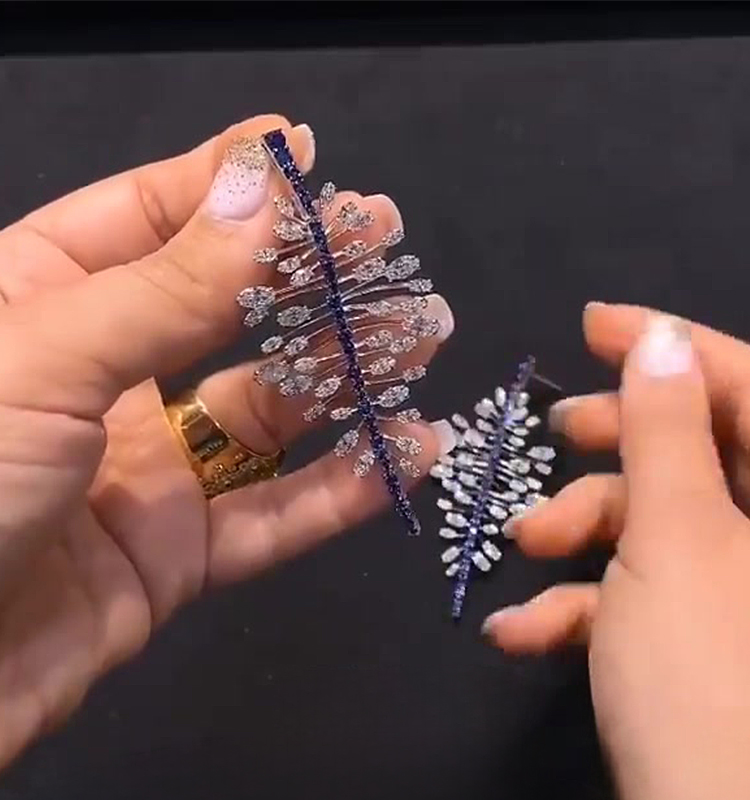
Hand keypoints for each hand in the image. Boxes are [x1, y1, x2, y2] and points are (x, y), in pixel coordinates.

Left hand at [0, 114, 453, 767]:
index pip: (147, 216)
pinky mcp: (174, 555)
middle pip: (226, 313)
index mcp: (40, 300)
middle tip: (388, 246)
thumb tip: (267, 187)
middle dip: (309, 280)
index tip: (303, 153)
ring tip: (420, 336)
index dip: (228, 183)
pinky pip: (272, 517)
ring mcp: (143, 469)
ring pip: (266, 414)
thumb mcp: (44, 361)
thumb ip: (168, 286)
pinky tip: (407, 454)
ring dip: (346, 378)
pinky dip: (342, 492)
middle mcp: (99, 377)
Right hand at [485, 303, 749, 799]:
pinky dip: (585, 607)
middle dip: (617, 445)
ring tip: (527, 546)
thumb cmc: (712, 679)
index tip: (592, 323)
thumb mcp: (676, 537)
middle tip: (559, 431)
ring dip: (584, 532)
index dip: (671, 345)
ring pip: (661, 524)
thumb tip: (659, 337)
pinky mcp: (709, 646)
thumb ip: (666, 429)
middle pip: (701, 451)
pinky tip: (524, 633)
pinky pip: (648, 596)